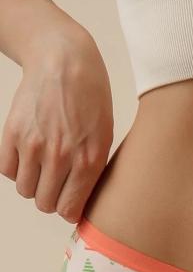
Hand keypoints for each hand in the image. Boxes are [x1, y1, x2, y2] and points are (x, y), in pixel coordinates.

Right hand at [0, 23, 113, 222]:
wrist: (65, 62)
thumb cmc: (91, 102)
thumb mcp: (104, 139)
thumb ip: (93, 173)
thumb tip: (78, 205)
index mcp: (88, 161)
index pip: (69, 210)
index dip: (68, 210)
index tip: (68, 201)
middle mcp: (60, 156)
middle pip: (45, 204)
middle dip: (50, 198)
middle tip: (56, 182)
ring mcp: (34, 144)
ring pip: (25, 190)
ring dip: (33, 183)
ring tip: (44, 165)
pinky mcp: (13, 132)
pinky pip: (8, 170)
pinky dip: (16, 168)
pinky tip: (29, 154)